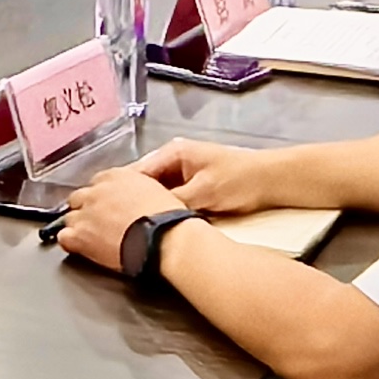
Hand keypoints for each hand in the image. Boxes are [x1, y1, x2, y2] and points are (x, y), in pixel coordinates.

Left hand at [54, 160, 191, 269]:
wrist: (163, 237)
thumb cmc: (167, 218)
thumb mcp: (156, 191)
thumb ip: (138, 190)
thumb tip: (136, 198)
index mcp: (116, 176)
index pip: (98, 183)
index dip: (102, 198)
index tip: (108, 206)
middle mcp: (97, 191)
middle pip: (79, 198)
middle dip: (86, 209)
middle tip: (98, 222)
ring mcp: (86, 213)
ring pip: (69, 217)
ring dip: (78, 226)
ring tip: (91, 238)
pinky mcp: (80, 235)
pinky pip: (64, 237)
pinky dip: (69, 242)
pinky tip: (78, 247)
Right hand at [129, 136, 290, 215]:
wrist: (271, 181)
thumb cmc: (238, 181)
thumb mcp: (203, 193)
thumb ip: (174, 202)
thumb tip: (147, 216)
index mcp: (173, 153)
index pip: (138, 171)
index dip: (122, 190)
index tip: (108, 209)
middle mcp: (174, 160)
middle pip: (144, 182)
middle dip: (132, 200)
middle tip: (116, 222)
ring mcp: (183, 173)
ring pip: (156, 192)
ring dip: (148, 206)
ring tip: (130, 226)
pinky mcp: (192, 187)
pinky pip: (170, 198)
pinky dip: (163, 209)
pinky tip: (155, 225)